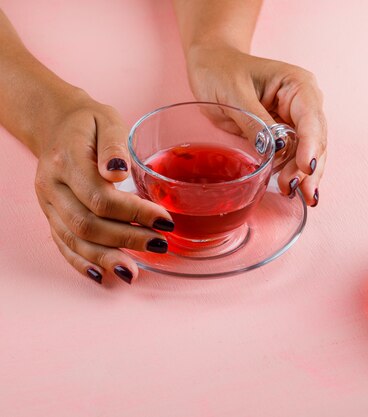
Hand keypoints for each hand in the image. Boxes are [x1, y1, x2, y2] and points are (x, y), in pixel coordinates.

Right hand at [33, 89, 173, 283]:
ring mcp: (48, 204)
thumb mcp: (107, 120)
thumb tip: (118, 173)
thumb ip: (114, 146)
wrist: (56, 124)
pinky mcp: (50, 216)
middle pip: (87, 224)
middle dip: (126, 238)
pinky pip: (62, 244)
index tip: (165, 220)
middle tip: (160, 244)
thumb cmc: (89, 123)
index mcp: (66, 159)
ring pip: (73, 240)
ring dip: (105, 258)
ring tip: (133, 272)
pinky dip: (82, 263)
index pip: (100, 197)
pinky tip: (103, 275)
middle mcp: (51, 186)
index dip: (134, 212)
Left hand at [185, 45, 326, 205]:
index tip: (305, 168)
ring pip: (309, 152)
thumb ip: (257, 122)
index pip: (310, 118)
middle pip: (315, 139)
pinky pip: (295, 156)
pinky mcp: (286, 134)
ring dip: (303, 175)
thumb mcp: (235, 95)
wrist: (211, 67)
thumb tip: (277, 149)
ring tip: (292, 193)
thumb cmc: (221, 71)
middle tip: (293, 188)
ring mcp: (297, 119)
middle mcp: (304, 102)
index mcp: (298, 85)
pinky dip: (294, 172)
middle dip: (307, 166)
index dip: (310, 145)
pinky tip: (293, 189)